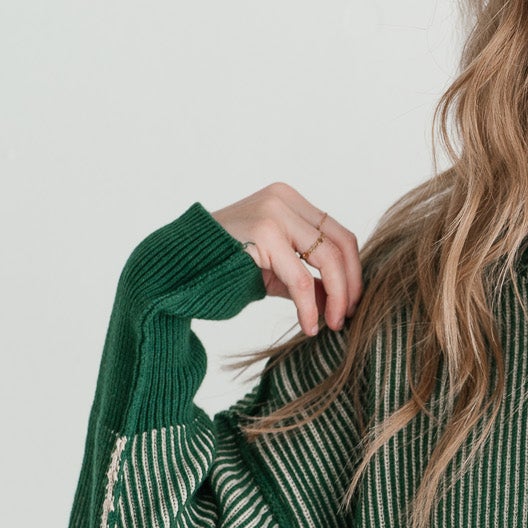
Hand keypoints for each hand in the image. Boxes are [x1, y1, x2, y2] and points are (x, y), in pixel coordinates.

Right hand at [211, 183, 362, 337]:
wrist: (174, 269)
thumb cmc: (220, 270)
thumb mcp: (273, 271)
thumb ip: (306, 279)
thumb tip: (339, 302)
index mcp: (288, 200)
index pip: (338, 234)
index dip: (353, 271)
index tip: (350, 303)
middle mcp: (283, 200)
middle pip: (340, 244)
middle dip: (350, 285)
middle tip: (346, 317)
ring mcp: (273, 213)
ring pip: (328, 260)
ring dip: (336, 298)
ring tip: (332, 324)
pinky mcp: (263, 234)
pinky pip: (301, 279)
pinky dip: (310, 307)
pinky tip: (308, 327)